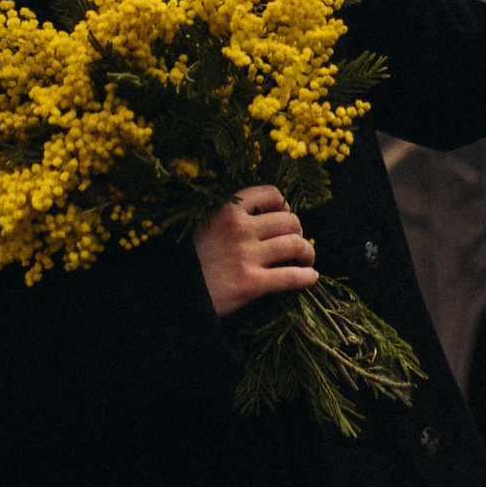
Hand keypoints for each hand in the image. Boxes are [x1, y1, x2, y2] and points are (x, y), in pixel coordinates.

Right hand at [196, 184, 317, 319]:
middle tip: (297, 243)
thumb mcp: (206, 225)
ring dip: (307, 253)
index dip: (284, 206)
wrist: (174, 292)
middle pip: (289, 221)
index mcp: (227, 209)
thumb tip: (271, 217)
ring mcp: (246, 255)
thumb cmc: (192, 260)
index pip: (271, 194)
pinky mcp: (251, 282)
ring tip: (307, 260)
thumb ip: (232, 217)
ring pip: (295, 245)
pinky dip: (307, 277)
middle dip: (299, 231)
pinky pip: (291, 276)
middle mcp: (239, 228)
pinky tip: (311, 278)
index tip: (285, 217)